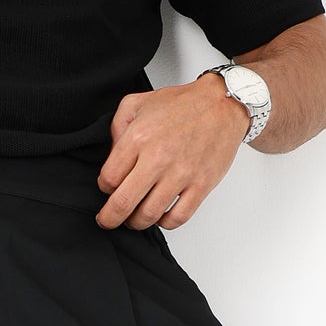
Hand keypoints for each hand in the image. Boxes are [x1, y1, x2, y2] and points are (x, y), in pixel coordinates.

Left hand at [94, 71, 247, 229]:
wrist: (222, 105)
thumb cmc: (183, 105)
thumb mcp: (137, 103)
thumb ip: (116, 129)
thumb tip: (111, 157)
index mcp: (139, 138)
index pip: (108, 179)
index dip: (104, 188)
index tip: (108, 189)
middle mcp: (158, 159)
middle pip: (123, 203)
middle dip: (110, 218)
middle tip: (107, 220)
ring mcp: (181, 174)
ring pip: (149, 215)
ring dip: (136, 222)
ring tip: (134, 218)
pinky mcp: (201, 185)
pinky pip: (178, 217)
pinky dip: (165, 223)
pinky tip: (161, 216)